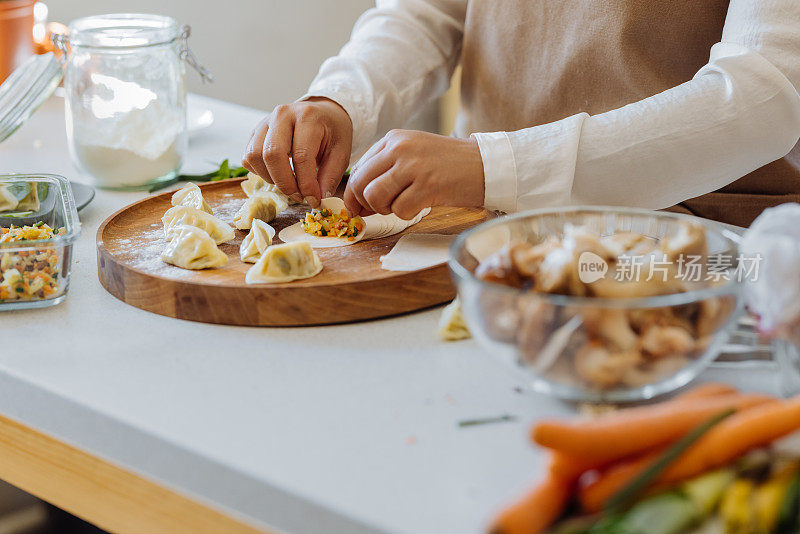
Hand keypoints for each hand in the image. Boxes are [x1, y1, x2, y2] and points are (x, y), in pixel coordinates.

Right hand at [242, 97, 352, 207]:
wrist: (322, 113)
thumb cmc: (332, 133)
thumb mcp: (341, 152)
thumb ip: (331, 176)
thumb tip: (319, 199)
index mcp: (308, 117)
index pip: (301, 156)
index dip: (306, 184)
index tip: (313, 199)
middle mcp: (282, 115)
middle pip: (272, 154)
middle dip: (285, 183)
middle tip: (299, 196)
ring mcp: (265, 122)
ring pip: (254, 156)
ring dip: (270, 178)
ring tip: (289, 184)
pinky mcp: (255, 132)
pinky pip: (248, 157)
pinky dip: (260, 172)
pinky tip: (278, 174)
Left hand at [344, 130, 484, 218]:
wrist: (485, 164)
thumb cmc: (448, 164)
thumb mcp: (413, 153)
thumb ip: (386, 167)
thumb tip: (358, 198)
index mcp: (393, 139)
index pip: (358, 169)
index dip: (355, 194)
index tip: (361, 207)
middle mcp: (400, 148)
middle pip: (361, 184)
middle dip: (365, 204)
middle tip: (381, 210)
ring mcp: (414, 166)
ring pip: (375, 197)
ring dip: (386, 209)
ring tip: (404, 204)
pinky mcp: (428, 185)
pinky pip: (400, 210)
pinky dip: (407, 214)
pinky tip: (421, 205)